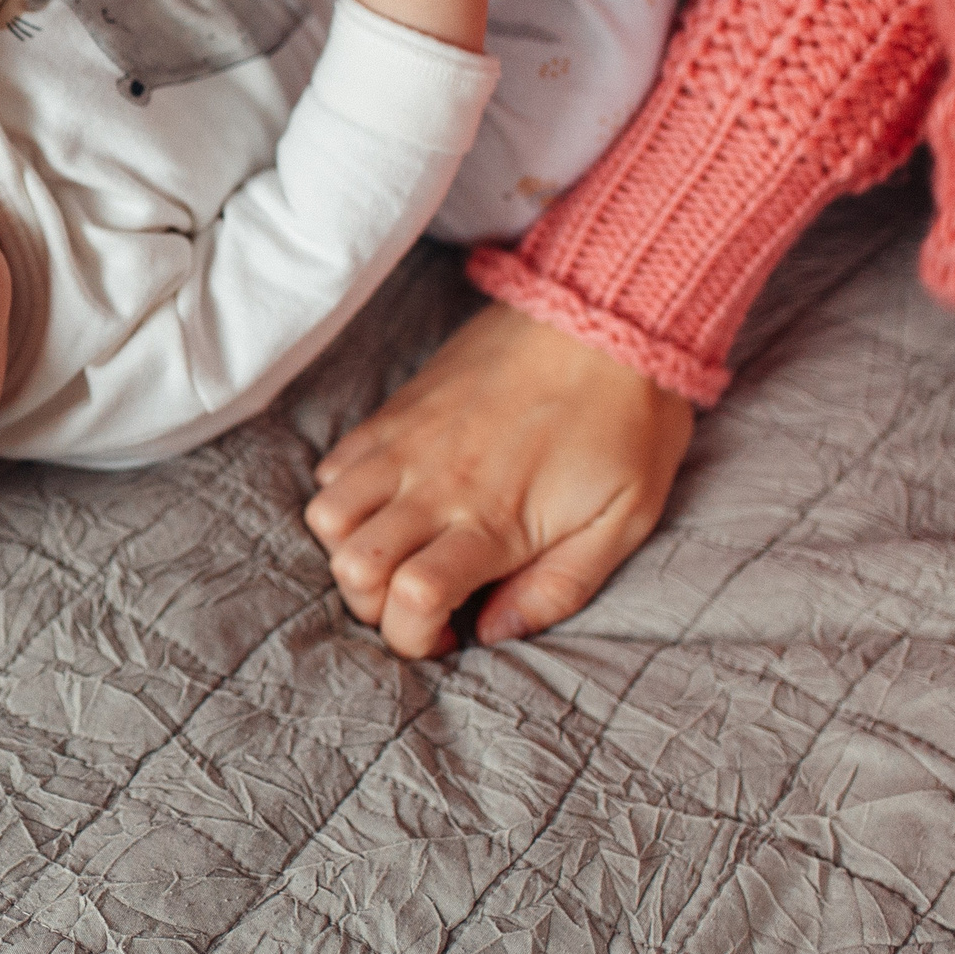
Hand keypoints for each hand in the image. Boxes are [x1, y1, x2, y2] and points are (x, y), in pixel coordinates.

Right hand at [304, 300, 693, 658]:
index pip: (410, 600)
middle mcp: (436, 484)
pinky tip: (391, 502)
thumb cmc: (627, 422)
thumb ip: (557, 589)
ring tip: (399, 552)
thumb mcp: (624, 521)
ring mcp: (407, 442)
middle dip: (377, 605)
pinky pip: (334, 465)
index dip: (414, 639)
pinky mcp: (397, 410)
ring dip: (352, 550)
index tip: (449, 636)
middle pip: (354, 568)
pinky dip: (346, 496)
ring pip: (327, 517)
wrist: (603, 314)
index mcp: (493, 520)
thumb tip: (493, 632)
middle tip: (423, 599)